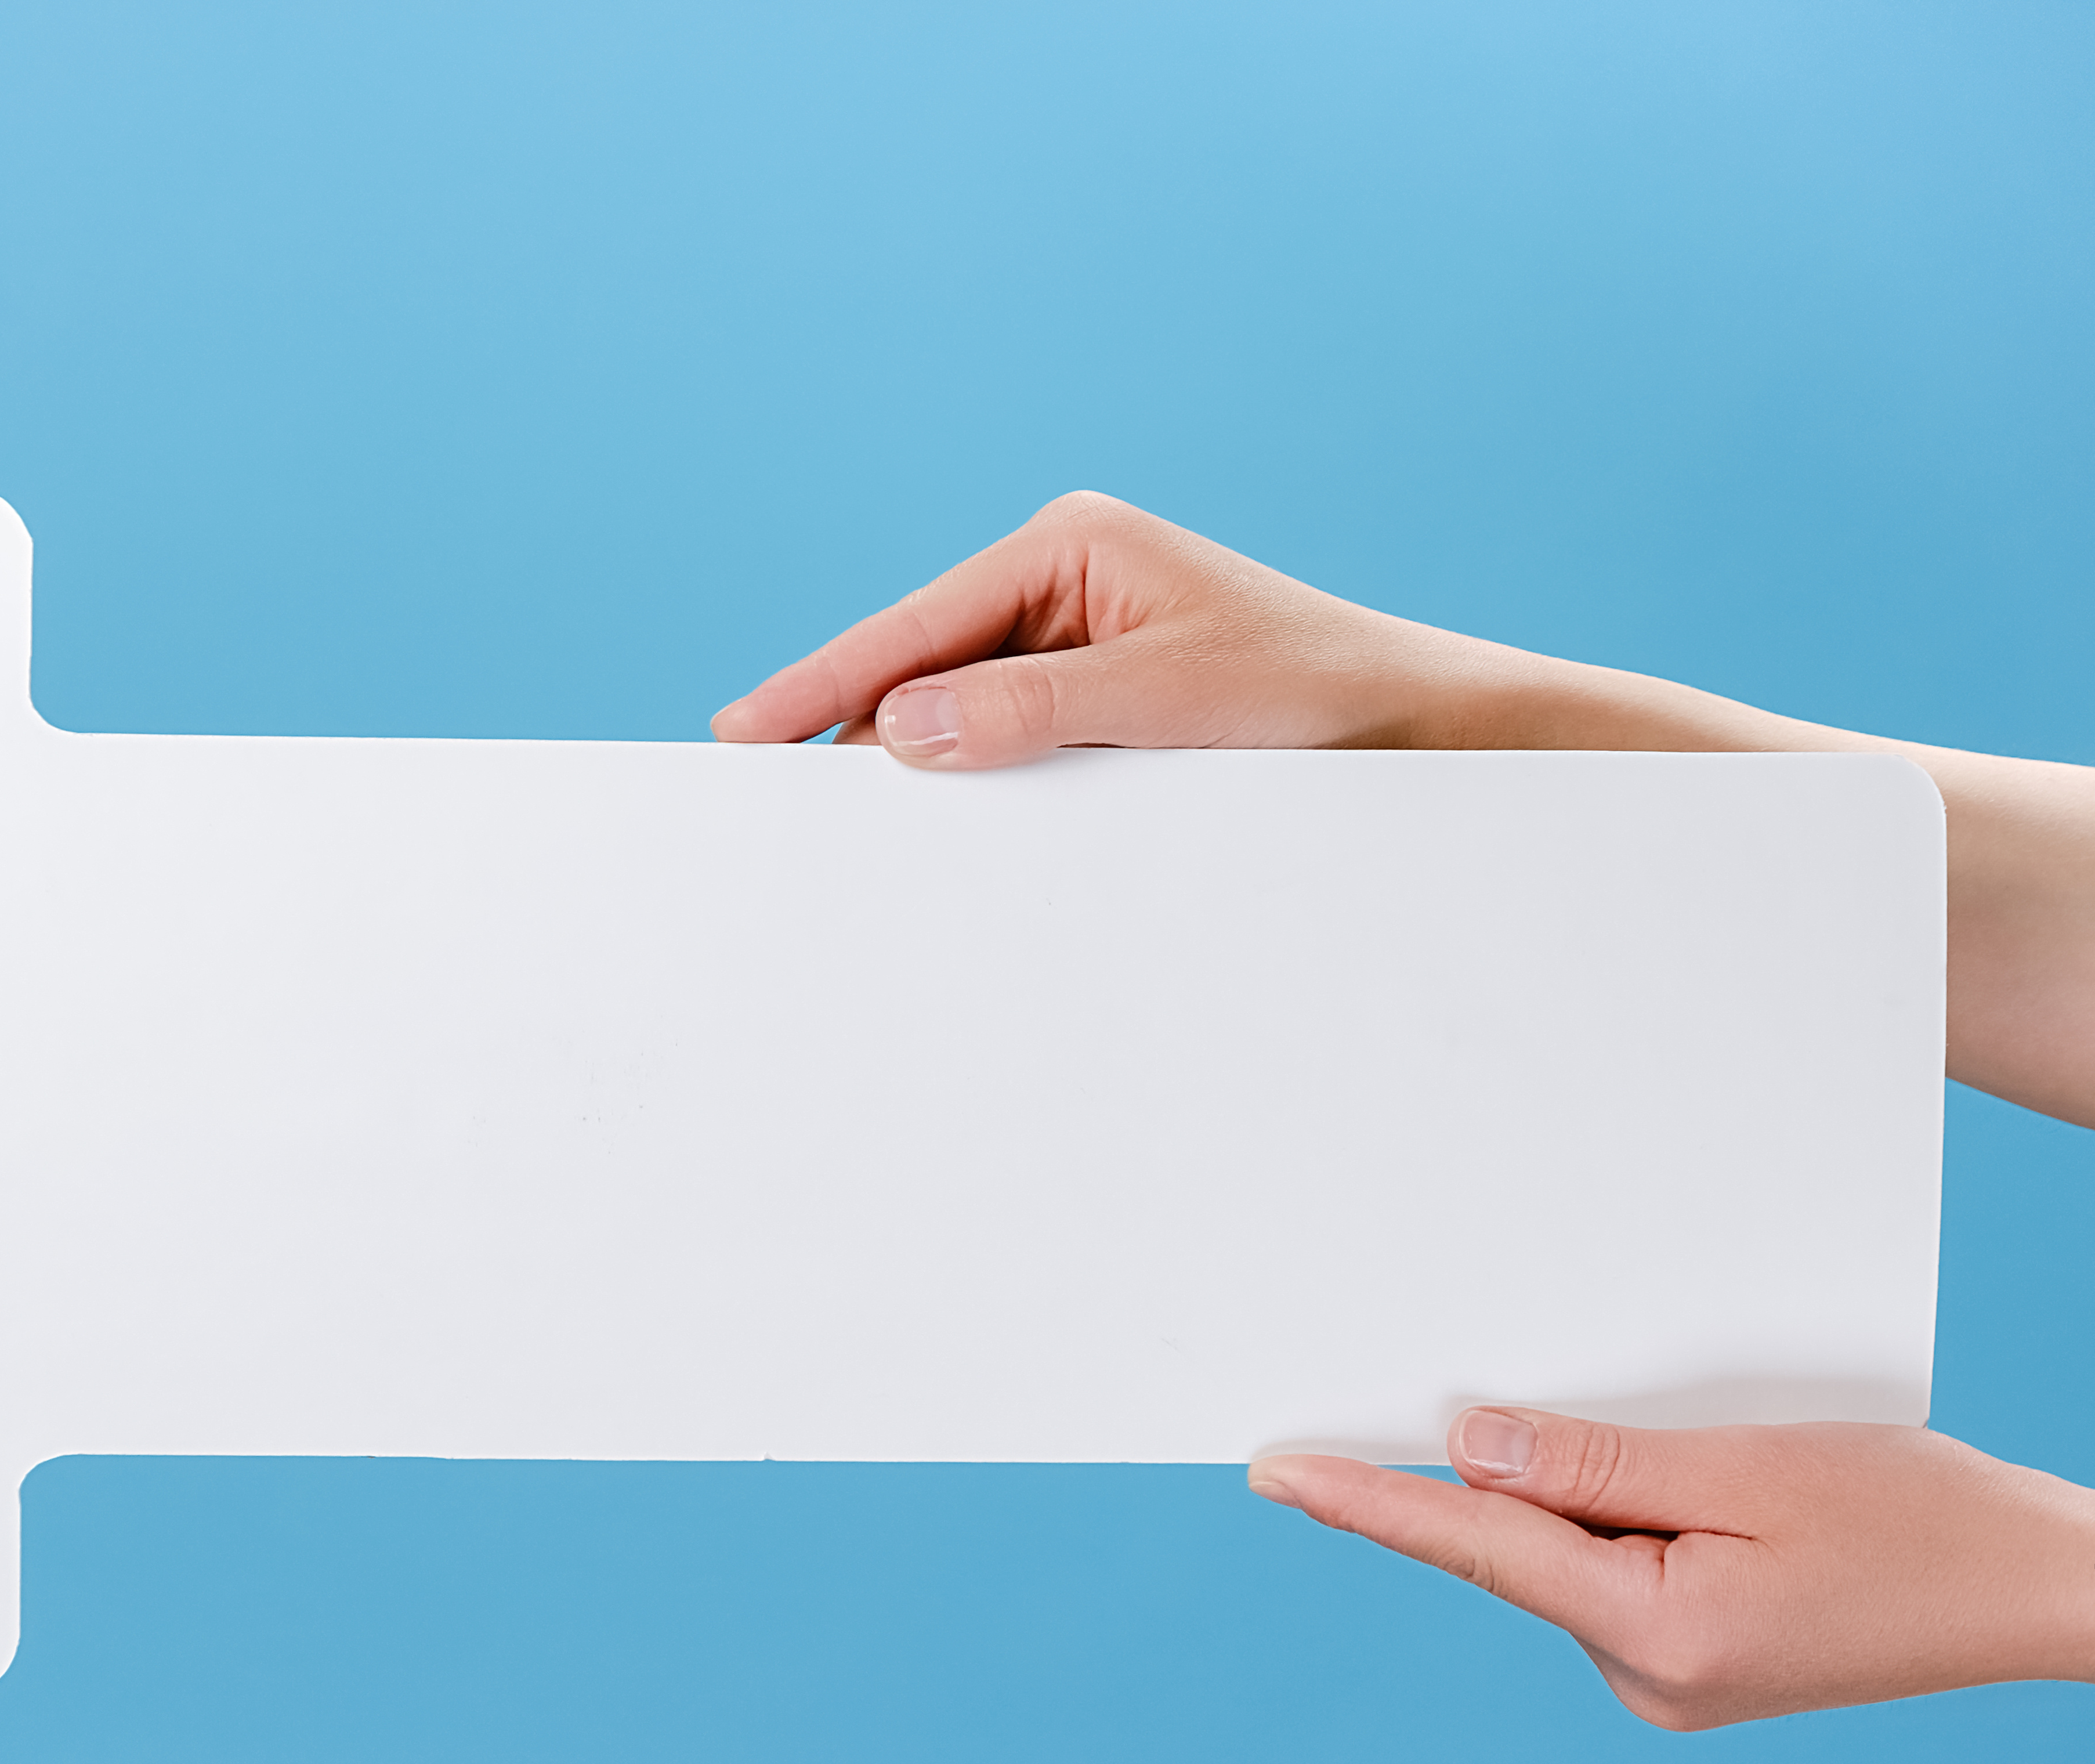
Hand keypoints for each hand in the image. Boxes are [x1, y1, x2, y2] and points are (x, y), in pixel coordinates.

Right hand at [708, 490, 1567, 767]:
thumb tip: (897, 731)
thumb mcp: (1163, 701)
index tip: (742, 731)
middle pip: (919, 664)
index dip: (822, 682)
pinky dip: (973, 778)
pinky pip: (1002, 735)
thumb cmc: (1313, 690)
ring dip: (924, 766)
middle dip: (860, 731)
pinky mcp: (1093, 690)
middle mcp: (1060, 578)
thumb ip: (1024, 713)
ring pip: (955, 708)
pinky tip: (947, 817)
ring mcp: (1074, 634)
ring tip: (864, 822)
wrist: (1417, 727)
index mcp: (1068, 544)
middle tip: (781, 800)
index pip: (913, 625)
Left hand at [1251, 1411, 2094, 1727]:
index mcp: (1657, 1637)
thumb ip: (1597, 1461)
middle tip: (1642, 1427)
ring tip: (1734, 1472)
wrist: (2037, 1592)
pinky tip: (1722, 1496)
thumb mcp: (1752, 1468)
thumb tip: (1468, 1447)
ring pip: (1578, 1553)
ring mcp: (1668, 1681)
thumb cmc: (1922, 1524)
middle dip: (1541, 1473)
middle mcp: (1646, 1679)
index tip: (1275, 1472)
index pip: (1474, 1547)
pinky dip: (1635, 1517)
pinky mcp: (1692, 1663)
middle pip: (1529, 1545)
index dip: (1367, 1502)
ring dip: (1605, 1490)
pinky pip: (1621, 1569)